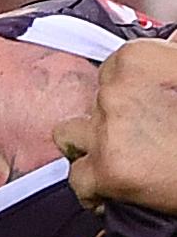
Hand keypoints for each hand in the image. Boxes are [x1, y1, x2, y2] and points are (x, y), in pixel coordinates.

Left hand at [53, 30, 176, 213]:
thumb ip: (171, 58)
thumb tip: (170, 42)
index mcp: (138, 59)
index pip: (110, 70)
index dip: (126, 91)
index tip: (144, 106)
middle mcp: (115, 90)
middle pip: (91, 102)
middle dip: (112, 119)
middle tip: (142, 138)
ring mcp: (107, 130)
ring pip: (69, 135)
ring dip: (87, 146)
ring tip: (114, 158)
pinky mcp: (109, 170)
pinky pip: (78, 179)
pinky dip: (91, 190)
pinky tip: (109, 193)